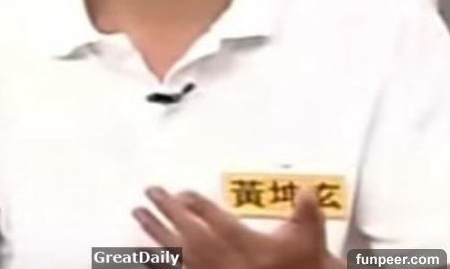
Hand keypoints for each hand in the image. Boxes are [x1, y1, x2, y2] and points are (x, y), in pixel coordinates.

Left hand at [132, 185, 337, 268]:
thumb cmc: (303, 268)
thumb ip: (306, 211)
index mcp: (243, 243)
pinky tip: (145, 257)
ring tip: (139, 214)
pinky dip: (158, 266)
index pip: (211, 216)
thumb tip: (304, 189)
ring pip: (175, 253)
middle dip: (166, 207)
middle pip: (186, 229)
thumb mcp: (310, 238)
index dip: (194, 201)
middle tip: (150, 191)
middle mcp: (222, 260)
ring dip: (155, 232)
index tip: (183, 193)